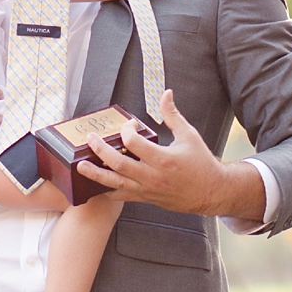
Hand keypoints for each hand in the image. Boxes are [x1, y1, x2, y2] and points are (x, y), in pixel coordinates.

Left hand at [75, 89, 265, 218]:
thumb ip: (173, 115)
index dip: (127, 130)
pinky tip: (95, 185)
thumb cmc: (201, 162)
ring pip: (116, 183)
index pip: (134, 143)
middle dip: (101, 150)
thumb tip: (166, 92)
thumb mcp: (189, 135)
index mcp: (164, 158)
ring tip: (80, 166)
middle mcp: (153, 176)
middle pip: (119, 163)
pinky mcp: (145, 198)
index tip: (129, 125)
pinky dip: (107, 191)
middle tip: (89, 139)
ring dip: (96, 174)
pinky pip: (122, 196)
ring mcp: (147, 189)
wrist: (211, 192)